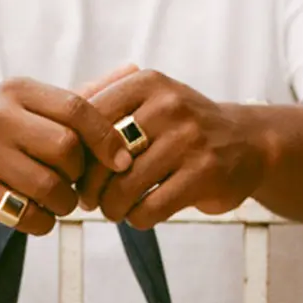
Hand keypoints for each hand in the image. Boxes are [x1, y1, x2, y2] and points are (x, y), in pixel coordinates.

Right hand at [0, 78, 136, 235]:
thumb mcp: (28, 103)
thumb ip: (82, 93)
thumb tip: (135, 69)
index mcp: (16, 92)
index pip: (76, 109)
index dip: (106, 138)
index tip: (120, 161)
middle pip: (66, 150)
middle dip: (80, 175)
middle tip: (76, 185)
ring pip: (49, 188)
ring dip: (63, 204)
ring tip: (55, 202)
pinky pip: (26, 215)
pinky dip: (41, 222)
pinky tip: (33, 214)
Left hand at [75, 69, 267, 228]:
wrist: (248, 142)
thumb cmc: (183, 125)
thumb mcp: (149, 98)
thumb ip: (103, 100)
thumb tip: (54, 116)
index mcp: (148, 83)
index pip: (88, 118)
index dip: (74, 151)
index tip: (73, 170)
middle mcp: (169, 106)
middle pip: (103, 157)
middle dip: (89, 186)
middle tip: (87, 199)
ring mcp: (189, 140)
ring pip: (124, 188)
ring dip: (111, 208)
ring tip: (112, 210)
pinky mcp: (204, 175)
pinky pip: (150, 208)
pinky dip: (137, 218)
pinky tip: (139, 214)